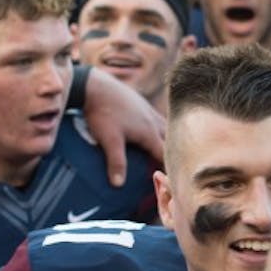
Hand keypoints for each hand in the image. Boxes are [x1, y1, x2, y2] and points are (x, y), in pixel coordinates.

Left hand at [83, 71, 165, 185]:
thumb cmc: (103, 113)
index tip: (175, 179)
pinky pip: (157, 118)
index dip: (171, 167)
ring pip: (165, 127)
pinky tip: (152, 131)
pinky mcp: (141, 103)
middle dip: (174, 153)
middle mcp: (153, 121)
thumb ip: (116, 162)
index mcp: (149, 132)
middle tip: (175, 166)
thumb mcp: (109, 140)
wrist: (96, 86)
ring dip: (168, 139)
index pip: (166, 154)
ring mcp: (148, 110)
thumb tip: (119, 185)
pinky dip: (159, 128)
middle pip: (170, 140)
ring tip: (168, 150)